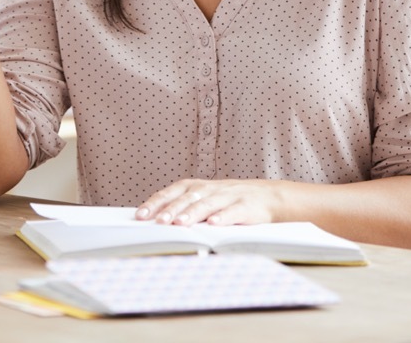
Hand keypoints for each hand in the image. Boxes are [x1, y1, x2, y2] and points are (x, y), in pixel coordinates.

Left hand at [136, 179, 284, 225]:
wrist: (269, 197)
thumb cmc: (230, 200)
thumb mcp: (206, 199)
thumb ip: (184, 207)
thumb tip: (154, 222)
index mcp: (197, 187)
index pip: (172, 192)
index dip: (156, 203)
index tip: (141, 215)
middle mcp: (210, 189)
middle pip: (188, 197)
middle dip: (171, 209)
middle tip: (157, 221)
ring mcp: (229, 197)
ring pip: (208, 204)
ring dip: (192, 213)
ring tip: (180, 224)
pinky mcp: (246, 207)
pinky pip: (233, 212)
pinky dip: (223, 217)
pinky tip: (213, 224)